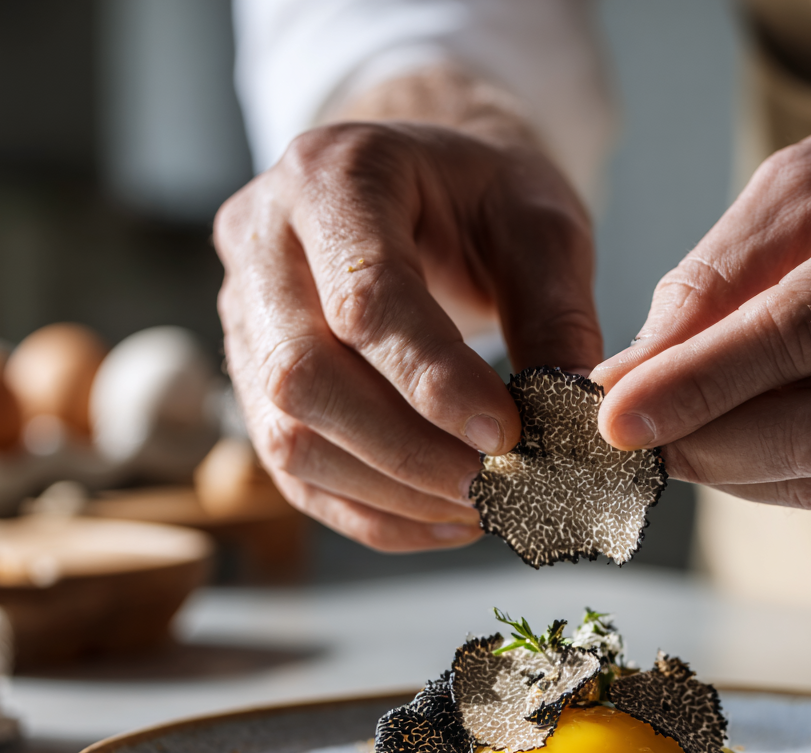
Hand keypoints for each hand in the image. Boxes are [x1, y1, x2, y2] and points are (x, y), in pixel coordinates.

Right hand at [214, 77, 600, 550]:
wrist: (425, 188)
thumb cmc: (482, 197)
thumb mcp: (540, 224)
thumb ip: (555, 312)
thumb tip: (566, 418)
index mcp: (335, 177)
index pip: (366, 300)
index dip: (434, 382)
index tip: (508, 435)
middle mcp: (265, 243)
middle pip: (303, 378)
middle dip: (405, 451)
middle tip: (493, 486)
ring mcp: (245, 316)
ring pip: (286, 436)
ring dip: (387, 492)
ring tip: (476, 509)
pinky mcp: (251, 377)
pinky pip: (291, 470)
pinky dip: (368, 510)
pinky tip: (437, 517)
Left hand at [592, 85, 810, 509]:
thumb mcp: (807, 182)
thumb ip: (718, 276)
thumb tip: (631, 374)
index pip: (804, 333)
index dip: (699, 386)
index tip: (613, 418)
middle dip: (709, 445)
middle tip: (632, 439)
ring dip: (734, 467)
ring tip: (674, 435)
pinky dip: (777, 472)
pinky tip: (737, 441)